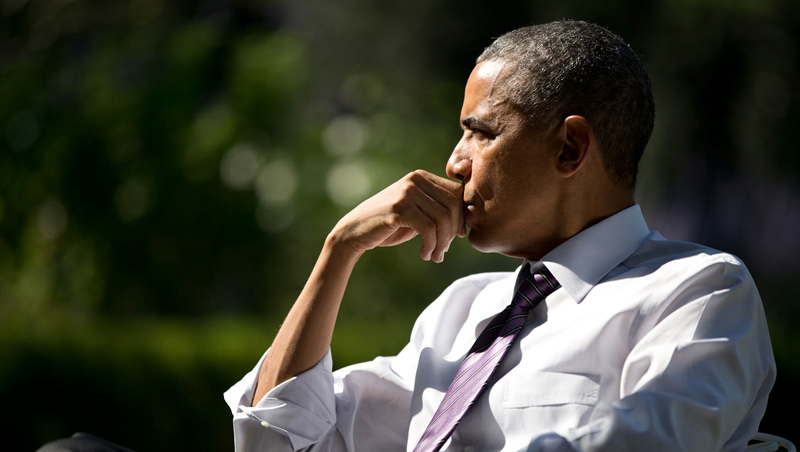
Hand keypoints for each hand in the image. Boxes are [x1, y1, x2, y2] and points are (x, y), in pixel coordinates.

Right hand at [330, 170, 465, 262]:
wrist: (354, 232)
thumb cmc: (388, 226)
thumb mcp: (417, 215)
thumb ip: (437, 212)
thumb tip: (466, 223)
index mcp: (422, 177)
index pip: (457, 194)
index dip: (461, 217)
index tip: (455, 237)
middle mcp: (415, 179)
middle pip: (453, 206)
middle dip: (452, 233)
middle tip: (443, 251)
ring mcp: (406, 192)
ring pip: (442, 219)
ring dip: (442, 243)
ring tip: (434, 256)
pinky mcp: (399, 208)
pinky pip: (428, 228)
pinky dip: (431, 245)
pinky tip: (424, 254)